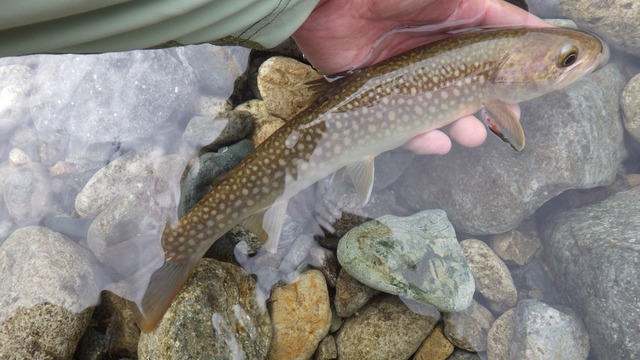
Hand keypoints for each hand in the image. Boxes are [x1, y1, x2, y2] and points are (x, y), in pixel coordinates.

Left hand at [292, 0, 547, 153]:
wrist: (331, 2)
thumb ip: (492, 10)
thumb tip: (540, 28)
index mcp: (453, 21)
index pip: (493, 51)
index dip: (515, 74)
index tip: (535, 93)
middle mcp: (432, 49)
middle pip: (469, 86)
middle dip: (490, 108)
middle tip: (505, 123)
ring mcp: (405, 73)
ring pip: (439, 109)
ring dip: (459, 127)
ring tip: (472, 136)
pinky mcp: (377, 93)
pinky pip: (403, 124)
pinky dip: (420, 138)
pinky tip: (436, 142)